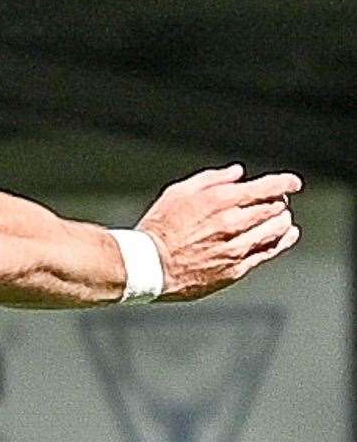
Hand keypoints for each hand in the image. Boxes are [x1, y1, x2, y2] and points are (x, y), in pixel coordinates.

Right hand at [136, 164, 301, 299]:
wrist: (149, 266)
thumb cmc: (159, 228)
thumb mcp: (177, 192)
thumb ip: (211, 179)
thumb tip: (237, 173)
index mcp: (219, 201)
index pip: (266, 188)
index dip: (285, 183)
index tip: (293, 183)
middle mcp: (232, 224)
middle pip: (274, 209)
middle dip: (280, 202)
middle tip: (278, 201)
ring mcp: (236, 248)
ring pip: (276, 231)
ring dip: (282, 221)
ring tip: (280, 218)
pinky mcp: (236, 268)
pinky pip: (268, 253)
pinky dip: (281, 242)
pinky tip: (285, 236)